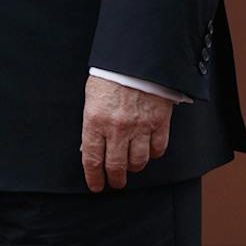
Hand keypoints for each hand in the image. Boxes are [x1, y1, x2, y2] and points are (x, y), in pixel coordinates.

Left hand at [79, 76, 172, 191]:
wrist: (137, 59)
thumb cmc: (110, 76)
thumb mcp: (91, 99)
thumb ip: (91, 125)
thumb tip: (87, 148)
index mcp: (95, 121)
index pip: (92, 159)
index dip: (94, 177)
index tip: (96, 186)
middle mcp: (117, 128)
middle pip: (116, 166)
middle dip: (115, 179)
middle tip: (115, 182)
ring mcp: (140, 127)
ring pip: (138, 161)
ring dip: (133, 168)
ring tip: (130, 167)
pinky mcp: (159, 123)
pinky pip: (158, 149)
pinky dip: (153, 154)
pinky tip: (148, 152)